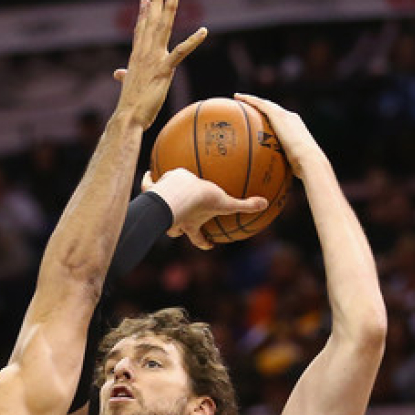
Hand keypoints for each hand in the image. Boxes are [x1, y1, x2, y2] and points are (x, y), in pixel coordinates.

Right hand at [114, 0, 206, 130]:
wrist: (128, 117)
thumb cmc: (129, 107)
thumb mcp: (128, 87)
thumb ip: (125, 77)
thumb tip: (118, 74)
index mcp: (136, 58)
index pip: (140, 30)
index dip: (143, 14)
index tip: (145, 0)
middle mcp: (144, 54)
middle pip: (151, 22)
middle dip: (155, 1)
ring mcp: (154, 60)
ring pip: (162, 28)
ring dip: (169, 8)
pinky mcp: (164, 70)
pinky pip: (181, 52)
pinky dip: (193, 41)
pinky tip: (203, 31)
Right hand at [142, 169, 266, 248]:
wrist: (176, 193)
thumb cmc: (200, 200)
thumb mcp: (225, 202)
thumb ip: (244, 204)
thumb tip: (265, 204)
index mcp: (192, 223)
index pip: (198, 238)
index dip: (204, 243)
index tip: (210, 244)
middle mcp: (176, 219)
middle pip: (176, 231)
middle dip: (178, 230)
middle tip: (181, 227)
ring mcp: (162, 208)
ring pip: (160, 212)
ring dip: (162, 208)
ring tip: (162, 198)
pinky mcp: (152, 194)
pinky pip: (148, 187)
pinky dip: (148, 180)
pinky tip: (149, 170)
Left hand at [234, 93, 324, 178]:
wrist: (309, 159)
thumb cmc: (303, 168)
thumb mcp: (291, 167)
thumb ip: (283, 168)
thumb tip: (275, 183)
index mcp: (295, 129)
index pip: (280, 121)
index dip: (270, 118)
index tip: (260, 119)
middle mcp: (291, 118)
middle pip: (272, 109)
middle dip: (260, 106)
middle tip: (246, 104)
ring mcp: (285, 115)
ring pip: (265, 104)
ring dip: (251, 100)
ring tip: (238, 98)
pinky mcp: (279, 115)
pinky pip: (260, 104)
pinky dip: (249, 99)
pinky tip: (238, 98)